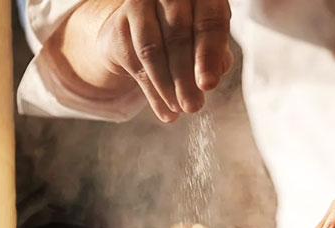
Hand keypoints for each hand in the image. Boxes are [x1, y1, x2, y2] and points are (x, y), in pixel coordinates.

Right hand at [66, 0, 232, 122]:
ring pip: (152, 50)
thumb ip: (216, 55)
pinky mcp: (119, 27)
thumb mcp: (207, 41)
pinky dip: (153, 93)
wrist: (141, 28)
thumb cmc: (186, 32)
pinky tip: (166, 111)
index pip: (209, 20)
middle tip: (193, 106)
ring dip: (167, 86)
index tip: (208, 85)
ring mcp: (139, 6)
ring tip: (180, 109)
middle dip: (186, 77)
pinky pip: (136, 64)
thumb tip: (214, 75)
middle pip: (178, 35)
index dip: (210, 54)